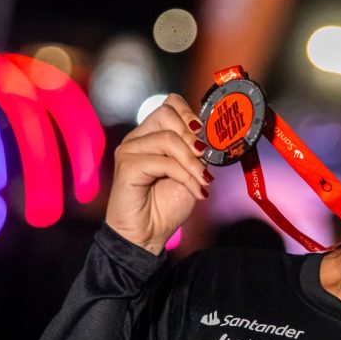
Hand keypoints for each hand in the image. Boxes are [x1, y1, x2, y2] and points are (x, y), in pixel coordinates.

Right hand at [105, 94, 212, 254]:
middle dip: (194, 137)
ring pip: (168, 139)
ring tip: (203, 181)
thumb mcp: (190, 172)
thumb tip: (214, 136)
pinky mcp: (127, 166)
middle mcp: (138, 138)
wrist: (147, 235)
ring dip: (193, 162)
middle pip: (167, 114)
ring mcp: (129, 150)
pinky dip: (185, 177)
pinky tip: (196, 192)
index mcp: (152, 134)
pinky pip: (163, 162)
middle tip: (206, 160)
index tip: (207, 139)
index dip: (191, 114)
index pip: (170, 104)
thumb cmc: (166, 205)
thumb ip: (197, 152)